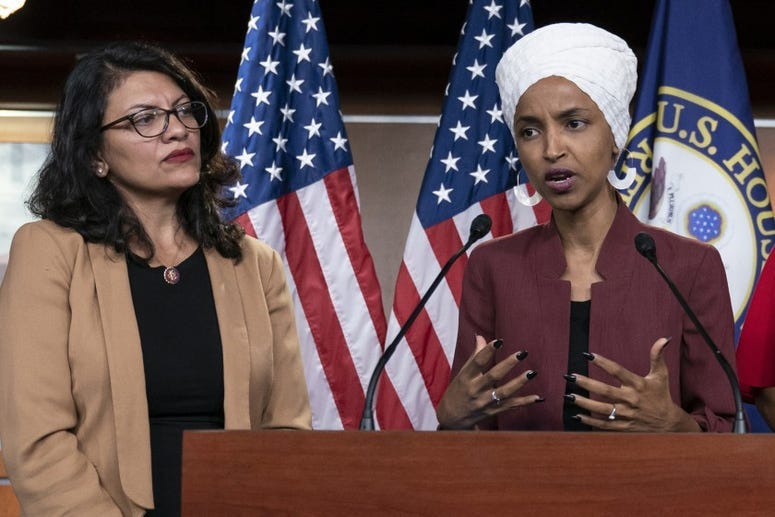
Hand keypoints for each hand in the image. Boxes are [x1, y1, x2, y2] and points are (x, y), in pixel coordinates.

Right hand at [436, 335, 541, 429]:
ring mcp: (484, 402)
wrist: (452, 418)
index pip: (477, 362)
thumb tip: (480, 337)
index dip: (488, 351)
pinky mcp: (492, 411)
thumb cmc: (458, 390)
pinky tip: (538, 397)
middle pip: (493, 376)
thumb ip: (475, 356)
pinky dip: (525, 402)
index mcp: (466, 377)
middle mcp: (475, 390)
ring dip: (519, 382)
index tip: (499, 341)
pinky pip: (510, 406)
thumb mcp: (462, 373)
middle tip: (521, 354)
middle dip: (508, 364)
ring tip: (532, 373)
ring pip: (504, 392)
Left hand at [566, 337, 700, 431]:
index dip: (603, 362)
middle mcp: (631, 399)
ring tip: (568, 396)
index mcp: (638, 385)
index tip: (588, 355)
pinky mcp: (624, 426)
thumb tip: (664, 338)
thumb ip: (657, 356)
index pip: (618, 371)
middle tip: (571, 376)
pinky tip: (577, 416)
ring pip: (602, 409)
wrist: (669, 424)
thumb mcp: (661, 375)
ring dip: (584, 403)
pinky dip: (590, 421)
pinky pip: (604, 425)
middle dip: (587, 384)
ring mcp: (627, 414)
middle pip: (605, 391)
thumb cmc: (661, 395)